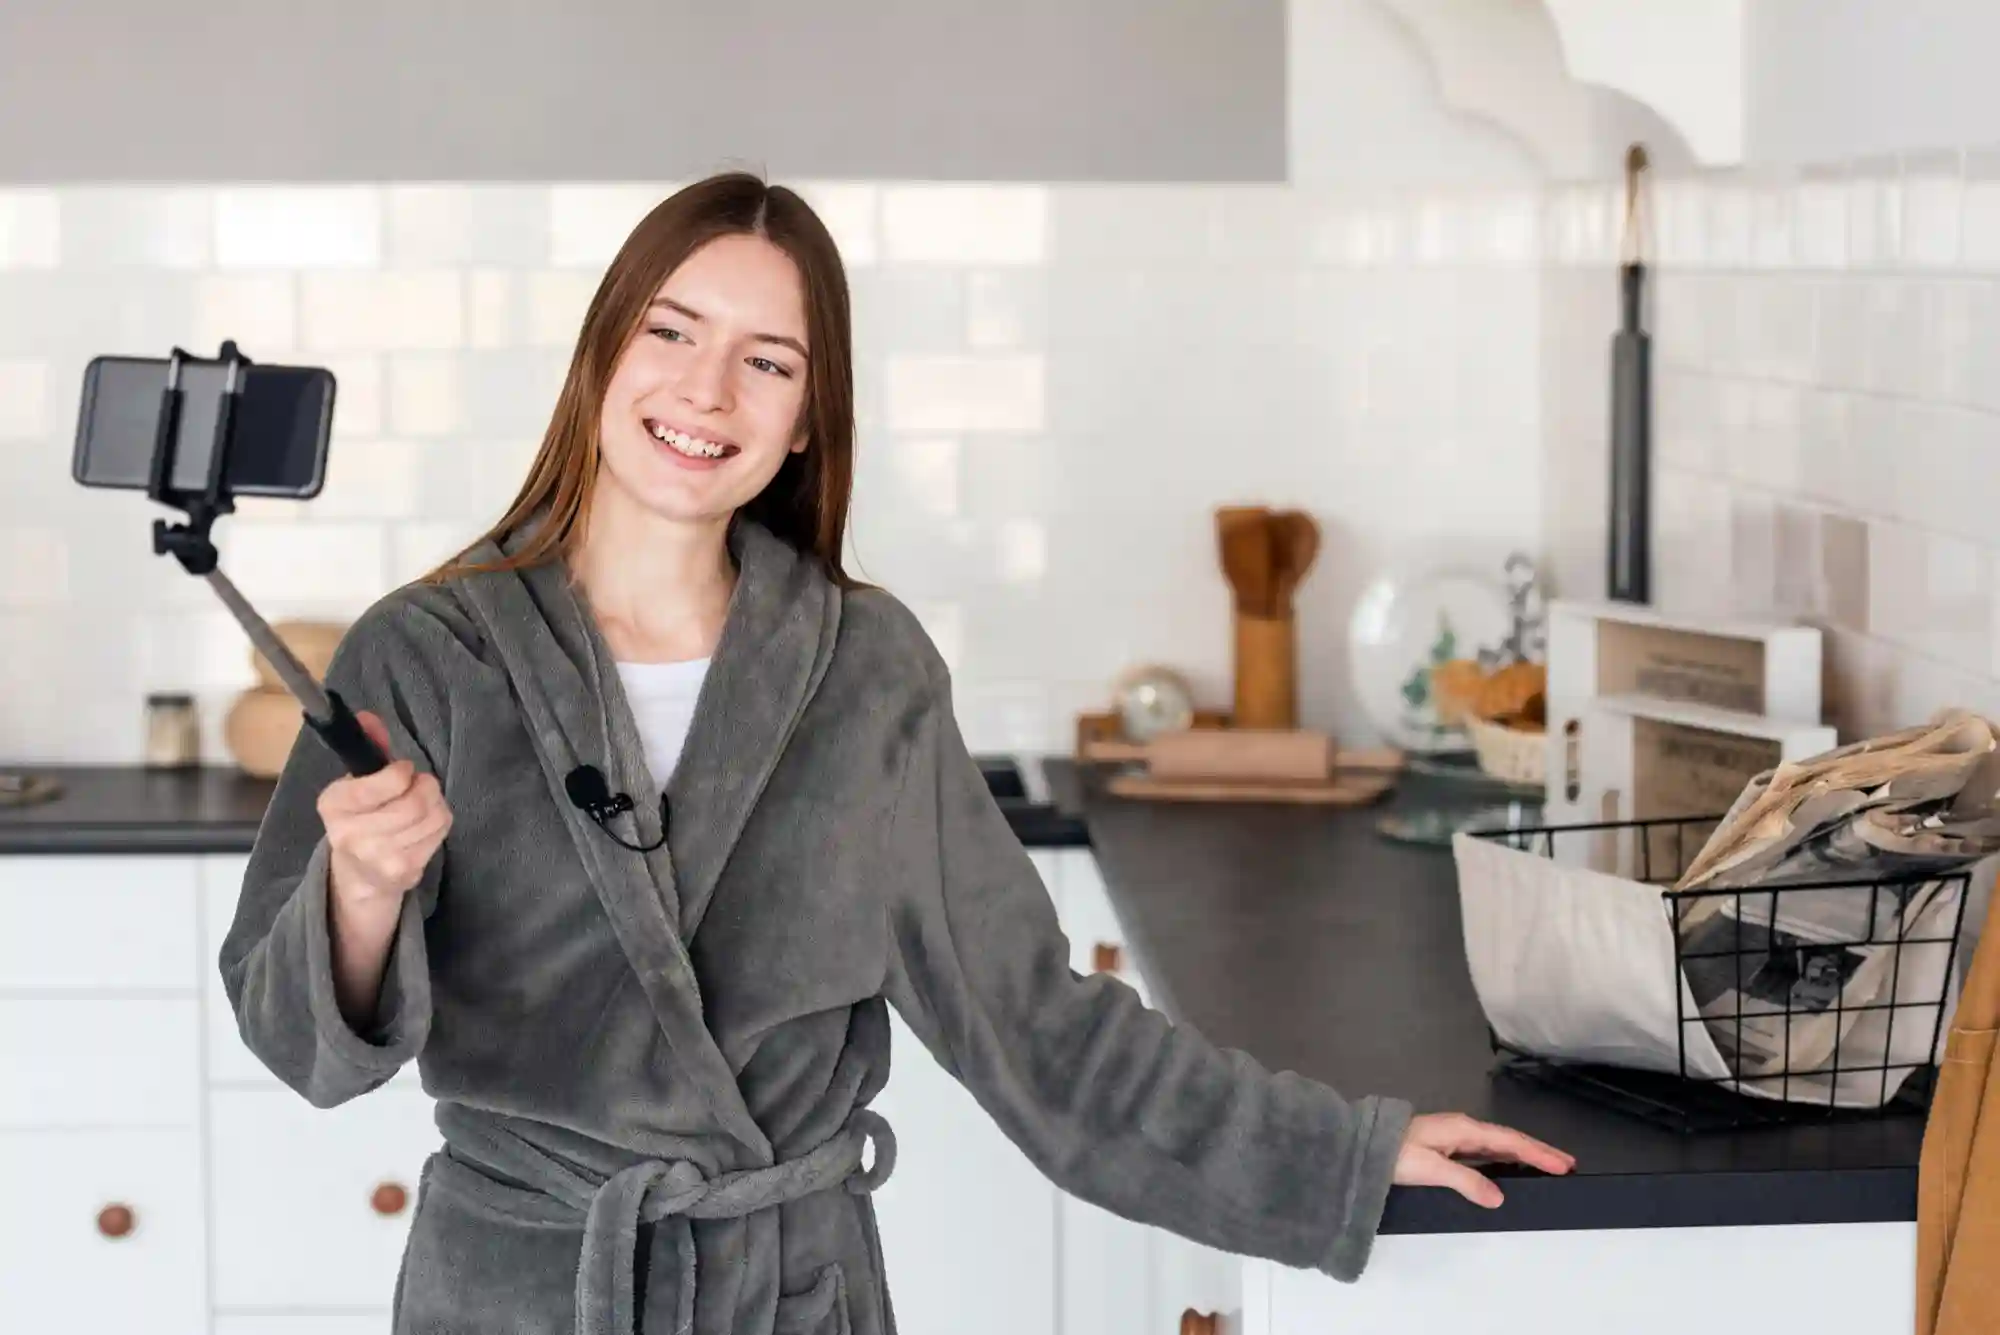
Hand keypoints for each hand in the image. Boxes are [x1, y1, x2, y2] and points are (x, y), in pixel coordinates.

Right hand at [317, 710, 451, 906]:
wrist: (359, 875)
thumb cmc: (362, 817)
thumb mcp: (356, 782)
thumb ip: (369, 748)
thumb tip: (368, 716)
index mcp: (334, 804)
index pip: (388, 781)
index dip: (403, 772)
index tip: (403, 770)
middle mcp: (351, 834)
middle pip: (415, 802)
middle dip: (425, 786)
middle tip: (419, 785)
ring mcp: (379, 857)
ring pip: (433, 816)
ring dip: (436, 803)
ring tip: (423, 802)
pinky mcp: (404, 871)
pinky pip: (440, 832)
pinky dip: (439, 821)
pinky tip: (424, 823)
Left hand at [1392, 1112, 1574, 1207]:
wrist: (1363, 1145)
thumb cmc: (1394, 1154)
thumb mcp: (1430, 1169)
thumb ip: (1465, 1182)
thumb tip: (1499, 1197)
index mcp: (1464, 1130)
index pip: (1510, 1141)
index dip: (1537, 1153)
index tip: (1563, 1164)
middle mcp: (1463, 1129)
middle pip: (1509, 1140)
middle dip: (1538, 1151)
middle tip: (1567, 1164)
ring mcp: (1455, 1136)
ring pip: (1499, 1144)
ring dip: (1524, 1154)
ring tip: (1548, 1165)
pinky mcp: (1447, 1145)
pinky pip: (1486, 1150)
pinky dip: (1506, 1158)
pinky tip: (1510, 1168)